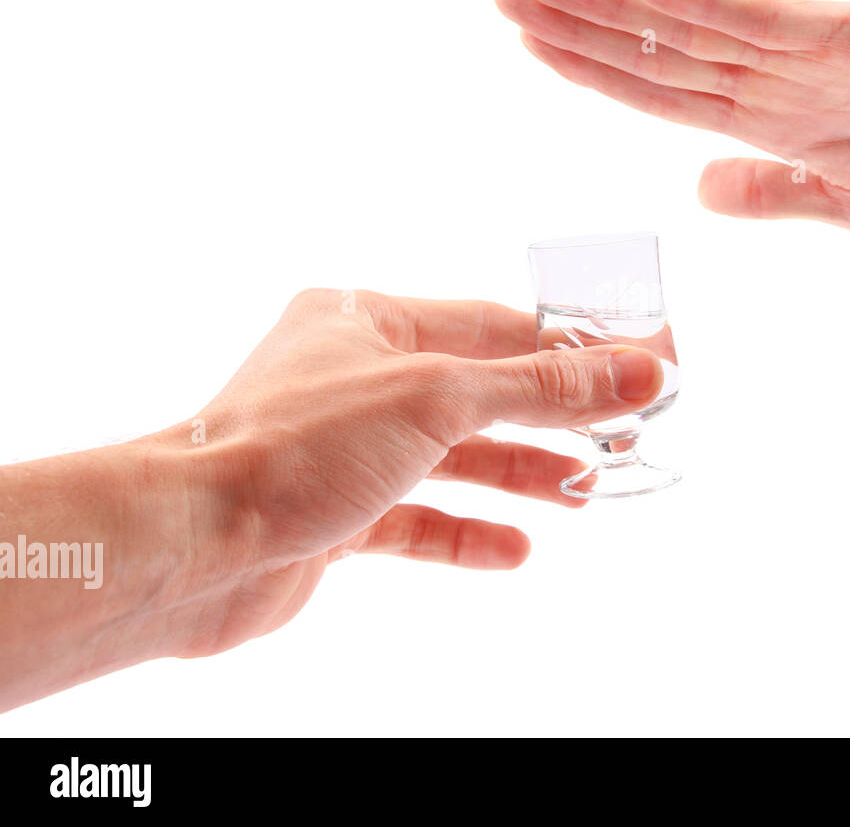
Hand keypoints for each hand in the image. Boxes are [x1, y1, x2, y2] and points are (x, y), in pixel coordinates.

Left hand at [0, 287, 664, 707]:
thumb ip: (542, 385)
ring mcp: (344, 449)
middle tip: (621, 434)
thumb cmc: (293, 447)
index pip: (493, 325)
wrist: (192, 545)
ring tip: (584, 491)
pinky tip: (513, 549)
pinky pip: (417, 519)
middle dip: (551, 415)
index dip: (570, 346)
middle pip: (478, 391)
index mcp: (366, 319)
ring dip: (519, 472)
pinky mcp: (334, 515)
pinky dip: (466, 530)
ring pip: (452, 456)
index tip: (638, 365)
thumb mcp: (439, 397)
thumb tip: (638, 368)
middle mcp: (355, 377)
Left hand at [495, 0, 849, 234]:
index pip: (657, 92)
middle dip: (575, 23)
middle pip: (654, 49)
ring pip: (691, 25)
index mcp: (768, 121)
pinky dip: (707, 3)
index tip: (529, 40)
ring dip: (614, 3)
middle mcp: (772, 78)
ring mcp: (807, 51)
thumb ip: (774, 193)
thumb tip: (697, 192)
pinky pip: (766, 19)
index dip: (592, 68)